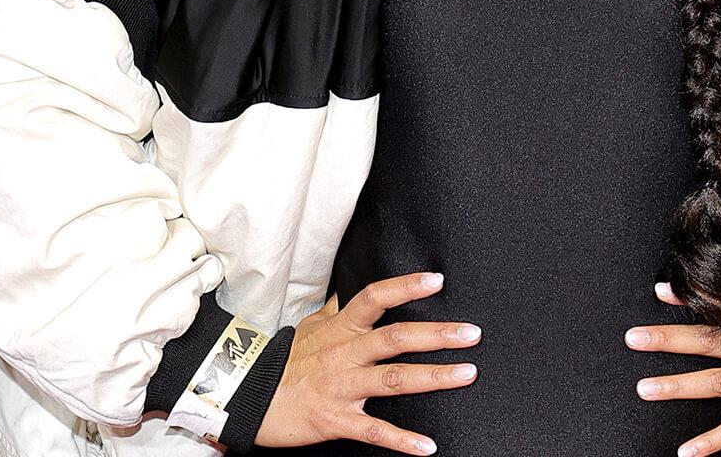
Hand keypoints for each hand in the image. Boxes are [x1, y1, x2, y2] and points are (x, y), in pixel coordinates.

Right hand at [254, 270, 480, 451]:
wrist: (249, 396)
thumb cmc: (284, 359)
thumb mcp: (310, 326)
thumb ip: (337, 310)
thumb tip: (350, 289)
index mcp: (342, 328)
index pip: (376, 298)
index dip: (406, 287)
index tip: (437, 281)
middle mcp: (346, 354)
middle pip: (396, 338)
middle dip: (437, 335)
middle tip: (471, 333)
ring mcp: (343, 387)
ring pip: (394, 380)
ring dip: (433, 377)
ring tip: (466, 373)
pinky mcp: (338, 421)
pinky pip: (375, 431)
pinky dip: (402, 440)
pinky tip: (428, 446)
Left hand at [625, 282, 720, 455]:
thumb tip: (706, 297)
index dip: (692, 297)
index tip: (660, 292)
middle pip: (709, 341)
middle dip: (669, 339)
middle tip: (636, 338)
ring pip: (716, 382)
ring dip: (678, 386)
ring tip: (646, 388)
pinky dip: (712, 442)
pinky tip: (688, 451)